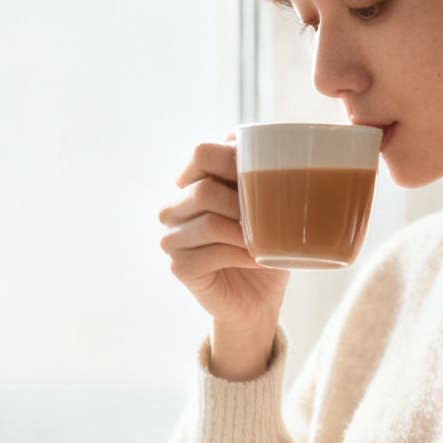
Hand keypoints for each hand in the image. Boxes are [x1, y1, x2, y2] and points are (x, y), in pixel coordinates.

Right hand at [159, 136, 288, 341]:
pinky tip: (257, 259)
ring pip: (208, 221)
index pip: (202, 153)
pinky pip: (213, 252)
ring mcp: (173, 238)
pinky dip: (242, 255)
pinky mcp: (180, 267)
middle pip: (203, 189)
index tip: (265, 173)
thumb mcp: (269, 205)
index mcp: (194, 183)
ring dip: (244, 232)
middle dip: (241, 202)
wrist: (259, 299)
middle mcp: (176, 207)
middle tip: (267, 216)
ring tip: (264, 240)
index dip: (233, 158)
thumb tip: (267, 143)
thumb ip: (261, 173)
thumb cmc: (265, 246)